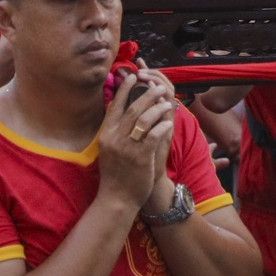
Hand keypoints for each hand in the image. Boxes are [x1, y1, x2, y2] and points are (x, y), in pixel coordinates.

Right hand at [97, 68, 173, 209]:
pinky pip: (154, 135)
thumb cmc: (115, 175)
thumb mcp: (109, 150)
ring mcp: (127, 147)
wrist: (116, 199)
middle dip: (147, 94)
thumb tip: (124, 111)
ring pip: (144, 119)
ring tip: (167, 102)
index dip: (124, 89)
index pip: (115, 105)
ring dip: (157, 107)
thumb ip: (115, 131)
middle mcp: (115, 138)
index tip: (132, 76)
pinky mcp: (140, 157)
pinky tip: (169, 122)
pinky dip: (162, 126)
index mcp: (106, 134)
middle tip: (158, 86)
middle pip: (133, 108)